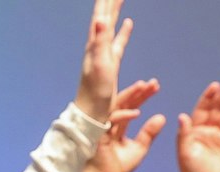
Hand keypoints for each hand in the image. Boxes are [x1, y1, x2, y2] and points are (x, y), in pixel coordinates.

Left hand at [74, 0, 131, 121]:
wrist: (91, 112)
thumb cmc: (95, 92)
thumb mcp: (100, 64)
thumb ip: (100, 41)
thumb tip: (100, 19)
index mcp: (96, 45)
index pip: (101, 16)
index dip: (106, 2)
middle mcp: (98, 46)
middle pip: (105, 17)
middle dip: (110, 2)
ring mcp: (105, 53)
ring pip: (111, 25)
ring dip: (115, 11)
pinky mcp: (111, 62)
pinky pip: (119, 41)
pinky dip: (123, 31)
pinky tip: (128, 23)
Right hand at [81, 80, 163, 171]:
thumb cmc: (116, 168)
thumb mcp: (139, 149)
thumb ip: (149, 133)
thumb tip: (162, 117)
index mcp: (118, 126)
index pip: (132, 106)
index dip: (143, 96)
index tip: (156, 87)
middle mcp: (110, 123)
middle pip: (125, 102)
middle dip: (139, 91)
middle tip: (153, 83)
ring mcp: (103, 127)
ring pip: (116, 105)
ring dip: (130, 95)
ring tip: (143, 86)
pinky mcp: (98, 133)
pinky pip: (111, 119)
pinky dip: (124, 115)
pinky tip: (137, 112)